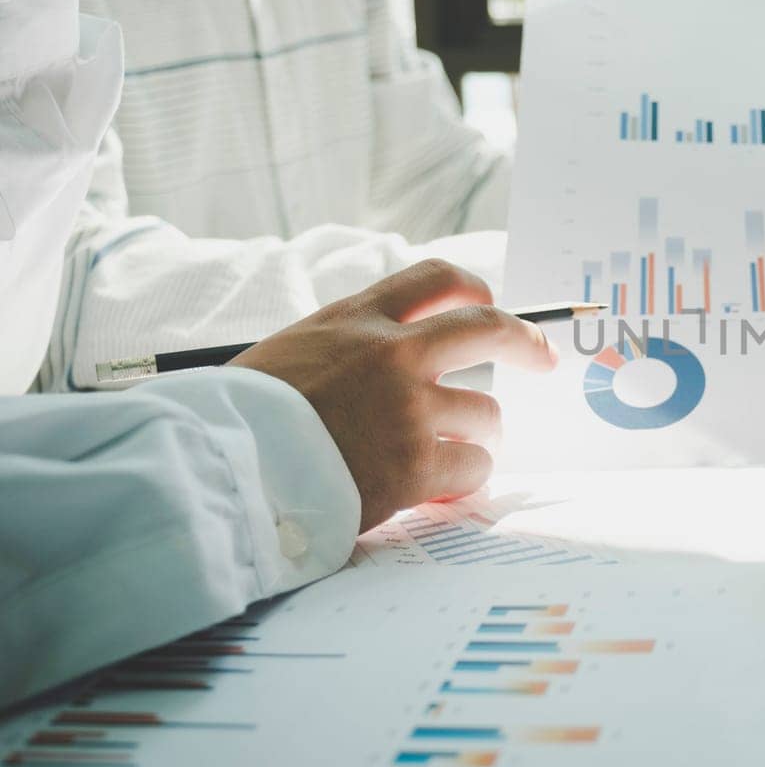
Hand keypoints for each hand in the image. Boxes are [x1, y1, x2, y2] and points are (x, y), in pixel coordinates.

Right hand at [230, 259, 555, 530]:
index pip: (434, 279)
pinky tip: (440, 488)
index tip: (491, 301)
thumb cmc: (237, 421)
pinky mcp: (416, 464)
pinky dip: (463, 480)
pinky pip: (474, 467)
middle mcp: (392, 354)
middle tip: (543, 358)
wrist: (218, 471)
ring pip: (486, 413)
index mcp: (355, 320)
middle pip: (487, 328)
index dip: (473, 288)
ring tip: (456, 451)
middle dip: (526, 342)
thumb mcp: (287, 355)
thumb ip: (344, 350)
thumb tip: (382, 368)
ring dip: (478, 435)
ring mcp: (409, 408)